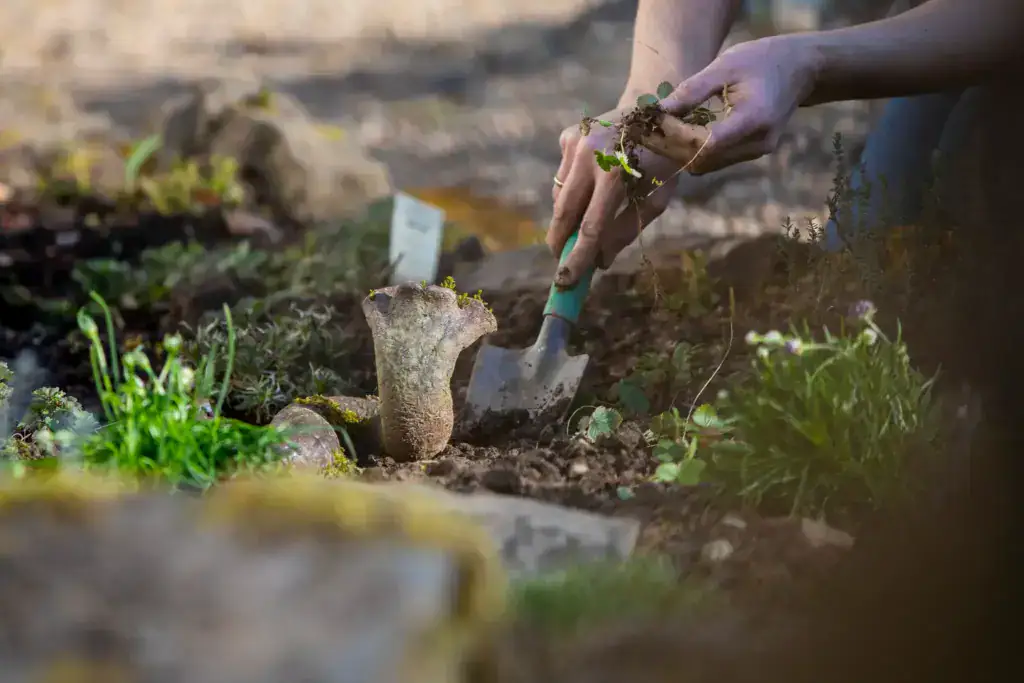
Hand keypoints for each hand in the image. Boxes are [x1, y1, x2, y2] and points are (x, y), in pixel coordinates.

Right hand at [547, 106, 683, 287]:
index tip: (567, 280)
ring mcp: (575, 143)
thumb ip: (626, 230)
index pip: (591, 226)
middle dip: (560, 242)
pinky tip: (591, 181)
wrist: (653, 109)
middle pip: (564, 212)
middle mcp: (590, 155)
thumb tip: (599, 262)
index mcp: (617, 172)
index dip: (578, 256)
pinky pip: (562, 176)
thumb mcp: (655, 199)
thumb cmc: (660, 161)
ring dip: (568, 216)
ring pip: (560, 196)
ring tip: (583, 221)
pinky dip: (572, 189)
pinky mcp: (567, 137)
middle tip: (561, 262)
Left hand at [657, 34, 822, 174]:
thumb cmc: (762, 60)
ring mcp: (757, 152)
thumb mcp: (726, 66)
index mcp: (754, 118)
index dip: (676, 139)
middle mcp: (758, 143)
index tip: (653, 124)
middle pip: (703, 160)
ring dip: (681, 152)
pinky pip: (716, 160)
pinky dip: (695, 151)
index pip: (707, 144)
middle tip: (646, 132)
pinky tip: (680, 134)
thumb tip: (659, 111)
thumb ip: (693, 90)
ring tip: (659, 132)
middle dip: (671, 149)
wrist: (799, 68)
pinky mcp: (752, 153)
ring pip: (707, 165)